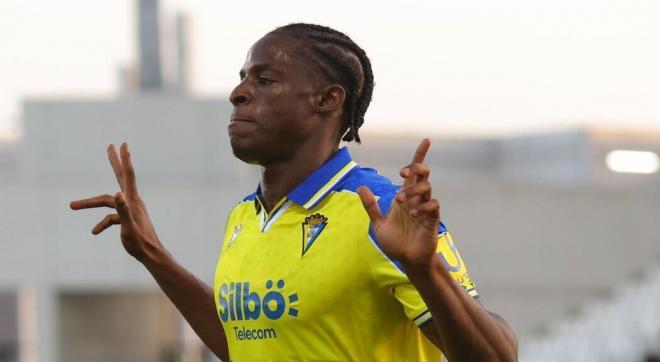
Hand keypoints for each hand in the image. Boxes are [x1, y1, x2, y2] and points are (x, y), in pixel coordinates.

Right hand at [70, 143, 162, 261]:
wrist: (151, 255)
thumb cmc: (140, 243)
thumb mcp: (128, 227)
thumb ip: (123, 210)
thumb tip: (117, 194)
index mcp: (133, 200)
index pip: (128, 175)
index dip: (125, 159)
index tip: (123, 144)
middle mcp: (132, 201)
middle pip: (121, 178)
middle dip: (114, 163)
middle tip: (110, 146)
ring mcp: (130, 210)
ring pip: (107, 202)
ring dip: (90, 203)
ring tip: (71, 205)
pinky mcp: (127, 219)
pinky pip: (111, 217)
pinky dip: (102, 223)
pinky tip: (94, 232)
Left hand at [357, 138, 439, 269]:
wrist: (406, 261)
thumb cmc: (395, 242)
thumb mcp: (378, 223)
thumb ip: (371, 206)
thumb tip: (361, 187)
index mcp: (405, 197)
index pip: (414, 172)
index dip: (420, 155)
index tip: (426, 141)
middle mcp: (416, 199)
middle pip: (423, 174)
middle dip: (416, 168)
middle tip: (403, 174)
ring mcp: (425, 209)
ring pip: (427, 187)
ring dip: (413, 191)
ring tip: (401, 203)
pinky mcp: (432, 221)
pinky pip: (433, 206)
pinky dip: (423, 206)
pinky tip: (414, 214)